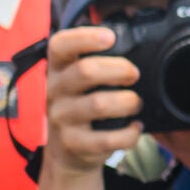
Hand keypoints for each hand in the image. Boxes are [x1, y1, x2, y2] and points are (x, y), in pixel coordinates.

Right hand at [41, 25, 143, 177]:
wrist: (66, 153)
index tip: (111, 38)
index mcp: (56, 70)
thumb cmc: (79, 108)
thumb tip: (131, 40)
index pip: (59, 45)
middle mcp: (54, 92)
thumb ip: (95, 62)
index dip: (85, 37)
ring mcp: (61, 119)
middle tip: (133, 75)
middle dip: (119, 69)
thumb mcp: (77, 83)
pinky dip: (129, 133)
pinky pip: (107, 138)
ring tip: (135, 103)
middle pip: (85, 71)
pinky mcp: (73, 144)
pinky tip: (135, 127)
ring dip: (127, 101)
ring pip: (99, 104)